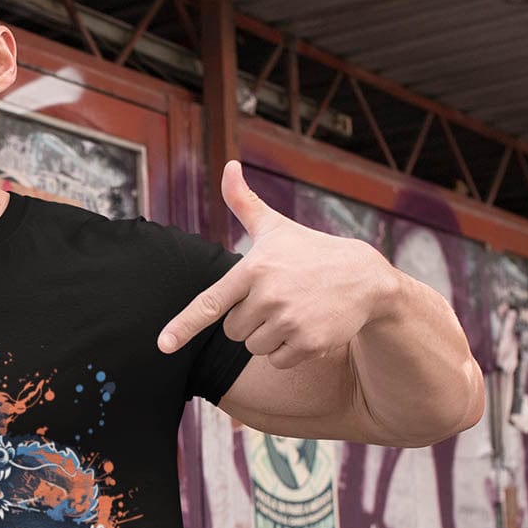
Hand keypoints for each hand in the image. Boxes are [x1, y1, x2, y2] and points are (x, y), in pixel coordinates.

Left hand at [157, 161, 397, 369]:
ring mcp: (290, 321)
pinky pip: (277, 361)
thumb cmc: (309, 252)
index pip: (210, 303)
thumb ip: (244, 203)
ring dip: (268, 336)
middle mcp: (269, 296)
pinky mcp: (309, 344)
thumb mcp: (276, 227)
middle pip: (232, 330)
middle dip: (249, 320)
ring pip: (253, 347)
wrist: (365, 278)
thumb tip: (228, 166)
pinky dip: (288, 351)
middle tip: (276, 299)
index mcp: (253, 269)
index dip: (183, 325)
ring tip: (293, 311)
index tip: (163, 344)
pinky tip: (306, 327)